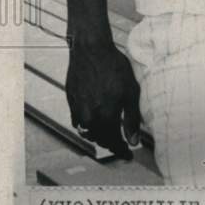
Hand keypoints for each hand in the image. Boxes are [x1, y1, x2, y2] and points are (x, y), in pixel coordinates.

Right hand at [65, 35, 140, 159]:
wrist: (91, 49)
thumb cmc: (114, 68)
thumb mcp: (130, 92)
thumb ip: (132, 119)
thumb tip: (133, 142)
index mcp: (106, 116)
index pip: (113, 143)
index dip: (121, 151)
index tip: (128, 155)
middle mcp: (89, 117)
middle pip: (100, 139)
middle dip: (111, 143)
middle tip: (121, 143)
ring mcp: (78, 109)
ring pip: (88, 132)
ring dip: (99, 135)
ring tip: (109, 133)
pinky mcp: (71, 101)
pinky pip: (78, 121)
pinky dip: (87, 125)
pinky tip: (94, 121)